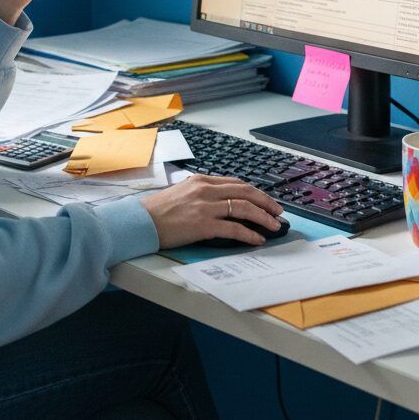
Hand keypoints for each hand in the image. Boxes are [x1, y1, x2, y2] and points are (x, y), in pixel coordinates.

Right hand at [141, 174, 283, 248]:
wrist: (140, 221)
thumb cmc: (157, 211)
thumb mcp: (181, 192)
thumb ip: (201, 194)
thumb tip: (220, 203)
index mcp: (200, 180)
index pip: (236, 183)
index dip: (255, 192)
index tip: (265, 200)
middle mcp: (205, 190)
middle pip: (245, 191)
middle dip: (266, 201)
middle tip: (278, 212)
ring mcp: (205, 207)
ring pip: (244, 207)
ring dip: (263, 217)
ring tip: (273, 226)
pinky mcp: (203, 225)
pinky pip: (234, 228)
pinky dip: (249, 234)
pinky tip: (257, 239)